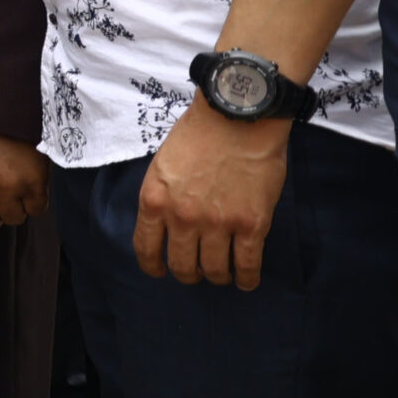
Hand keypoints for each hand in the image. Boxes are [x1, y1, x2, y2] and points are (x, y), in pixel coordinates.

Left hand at [133, 100, 289, 288]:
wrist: (238, 117)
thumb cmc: (200, 134)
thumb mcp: (163, 166)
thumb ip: (163, 197)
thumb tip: (167, 223)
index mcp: (154, 201)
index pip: (145, 248)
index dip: (152, 266)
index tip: (159, 271)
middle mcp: (182, 217)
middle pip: (182, 265)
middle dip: (188, 274)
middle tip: (196, 272)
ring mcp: (218, 223)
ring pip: (214, 269)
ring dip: (217, 276)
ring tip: (222, 274)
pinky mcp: (251, 224)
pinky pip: (246, 265)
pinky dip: (246, 279)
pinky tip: (246, 281)